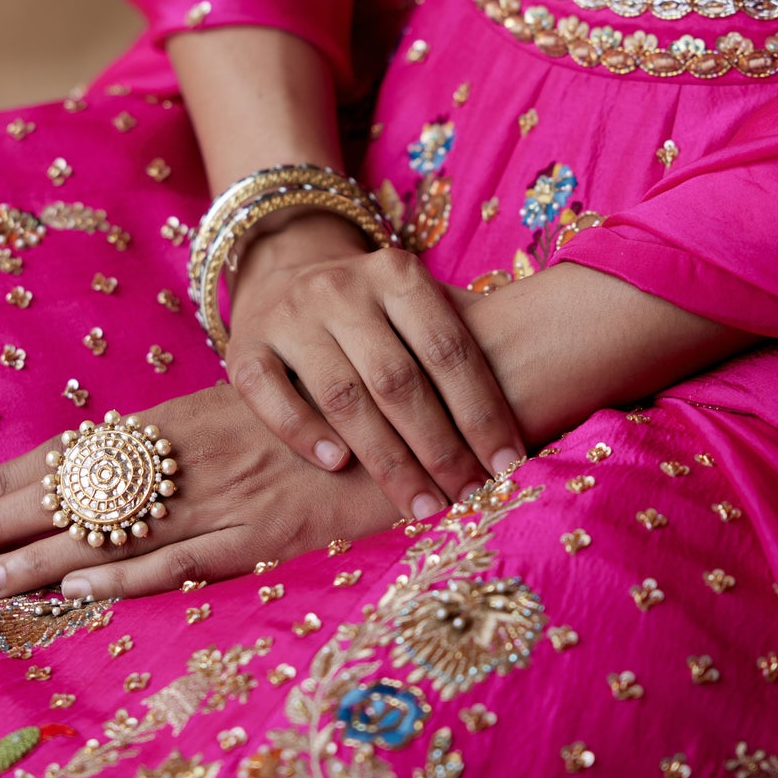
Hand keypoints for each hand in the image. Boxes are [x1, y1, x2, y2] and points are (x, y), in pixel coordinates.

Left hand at [0, 382, 399, 600]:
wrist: (425, 395)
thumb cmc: (348, 407)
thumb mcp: (269, 414)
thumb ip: (214, 438)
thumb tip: (160, 461)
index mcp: (193, 420)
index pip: (86, 449)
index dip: (23, 474)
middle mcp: (197, 454)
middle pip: (85, 487)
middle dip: (10, 514)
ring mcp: (229, 492)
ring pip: (116, 527)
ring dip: (43, 553)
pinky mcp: (269, 530)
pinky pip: (184, 556)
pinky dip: (128, 572)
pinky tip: (78, 583)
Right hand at [224, 213, 522, 520]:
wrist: (285, 273)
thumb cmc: (375, 310)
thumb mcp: (416, 304)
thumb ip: (462, 341)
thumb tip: (533, 408)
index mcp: (397, 273)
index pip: (448, 348)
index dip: (481, 411)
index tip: (508, 466)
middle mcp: (341, 287)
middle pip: (398, 380)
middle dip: (440, 447)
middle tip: (468, 498)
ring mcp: (290, 315)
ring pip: (342, 395)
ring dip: (386, 458)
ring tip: (421, 504)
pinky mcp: (244, 346)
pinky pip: (271, 395)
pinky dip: (304, 432)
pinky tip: (337, 466)